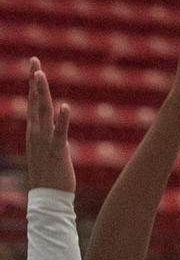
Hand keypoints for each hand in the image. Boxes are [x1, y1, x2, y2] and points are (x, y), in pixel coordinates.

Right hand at [25, 58, 74, 191]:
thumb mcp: (47, 148)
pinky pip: (60, 133)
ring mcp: (45, 141)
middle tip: (34, 61)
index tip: (35, 66)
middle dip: (35, 81)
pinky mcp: (57, 151)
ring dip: (42, 93)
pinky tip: (65, 106)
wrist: (47, 197)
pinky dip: (63, 119)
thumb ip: (50, 132)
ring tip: (41, 74)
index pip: (33, 103)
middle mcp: (37, 133)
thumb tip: (56, 120)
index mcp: (35, 131)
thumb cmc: (50, 174)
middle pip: (35, 102)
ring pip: (43, 112)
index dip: (34, 84)